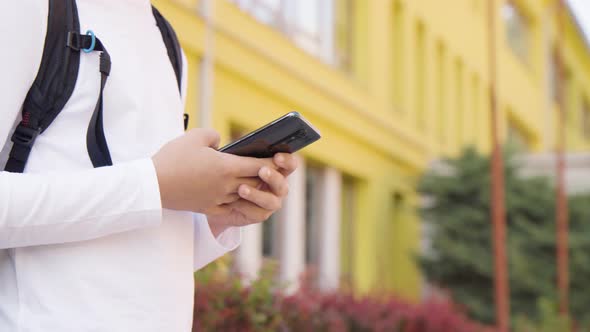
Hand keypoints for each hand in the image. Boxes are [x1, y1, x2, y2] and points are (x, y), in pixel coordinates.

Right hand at [151, 128, 276, 213]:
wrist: (152, 185)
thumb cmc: (172, 159)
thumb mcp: (194, 137)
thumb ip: (213, 135)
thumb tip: (220, 141)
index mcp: (226, 167)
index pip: (258, 166)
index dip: (271, 163)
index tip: (280, 159)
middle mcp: (226, 186)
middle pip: (255, 182)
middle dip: (265, 176)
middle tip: (273, 169)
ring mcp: (218, 199)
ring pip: (244, 196)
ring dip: (252, 189)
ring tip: (257, 182)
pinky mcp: (207, 208)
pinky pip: (230, 206)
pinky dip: (237, 200)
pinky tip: (238, 195)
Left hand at [207, 153, 297, 236]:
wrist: (219, 197)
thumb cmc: (232, 173)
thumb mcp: (237, 161)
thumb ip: (241, 154)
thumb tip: (229, 138)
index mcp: (277, 170)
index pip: (290, 164)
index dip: (287, 161)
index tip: (276, 157)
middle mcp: (278, 187)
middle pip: (282, 184)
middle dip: (273, 177)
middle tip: (262, 171)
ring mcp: (271, 202)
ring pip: (271, 201)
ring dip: (257, 194)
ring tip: (241, 189)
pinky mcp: (261, 215)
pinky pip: (258, 213)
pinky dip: (245, 207)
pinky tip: (233, 201)